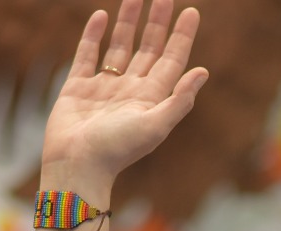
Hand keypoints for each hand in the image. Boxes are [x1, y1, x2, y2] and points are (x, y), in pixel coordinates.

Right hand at [37, 0, 207, 213]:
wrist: (76, 165)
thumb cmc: (117, 150)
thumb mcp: (154, 126)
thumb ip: (179, 100)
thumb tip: (203, 71)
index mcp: (151, 99)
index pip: (171, 61)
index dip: (181, 37)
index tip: (191, 12)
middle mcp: (130, 91)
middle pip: (148, 49)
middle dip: (157, 23)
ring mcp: (104, 88)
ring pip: (119, 47)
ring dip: (128, 22)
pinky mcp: (77, 88)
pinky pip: (88, 55)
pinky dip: (93, 35)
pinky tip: (101, 16)